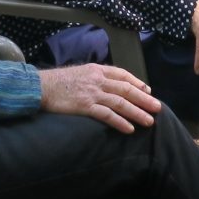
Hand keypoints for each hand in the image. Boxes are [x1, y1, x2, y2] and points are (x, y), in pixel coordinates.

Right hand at [37, 62, 158, 131]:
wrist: (40, 87)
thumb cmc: (57, 82)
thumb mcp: (79, 73)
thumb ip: (94, 77)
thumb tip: (108, 86)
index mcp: (97, 69)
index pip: (123, 75)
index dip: (137, 83)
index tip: (148, 91)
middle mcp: (97, 80)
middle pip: (126, 89)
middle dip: (144, 99)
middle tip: (158, 108)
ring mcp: (92, 93)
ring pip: (121, 103)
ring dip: (137, 112)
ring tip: (149, 121)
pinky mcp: (85, 106)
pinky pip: (107, 115)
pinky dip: (120, 122)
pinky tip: (129, 129)